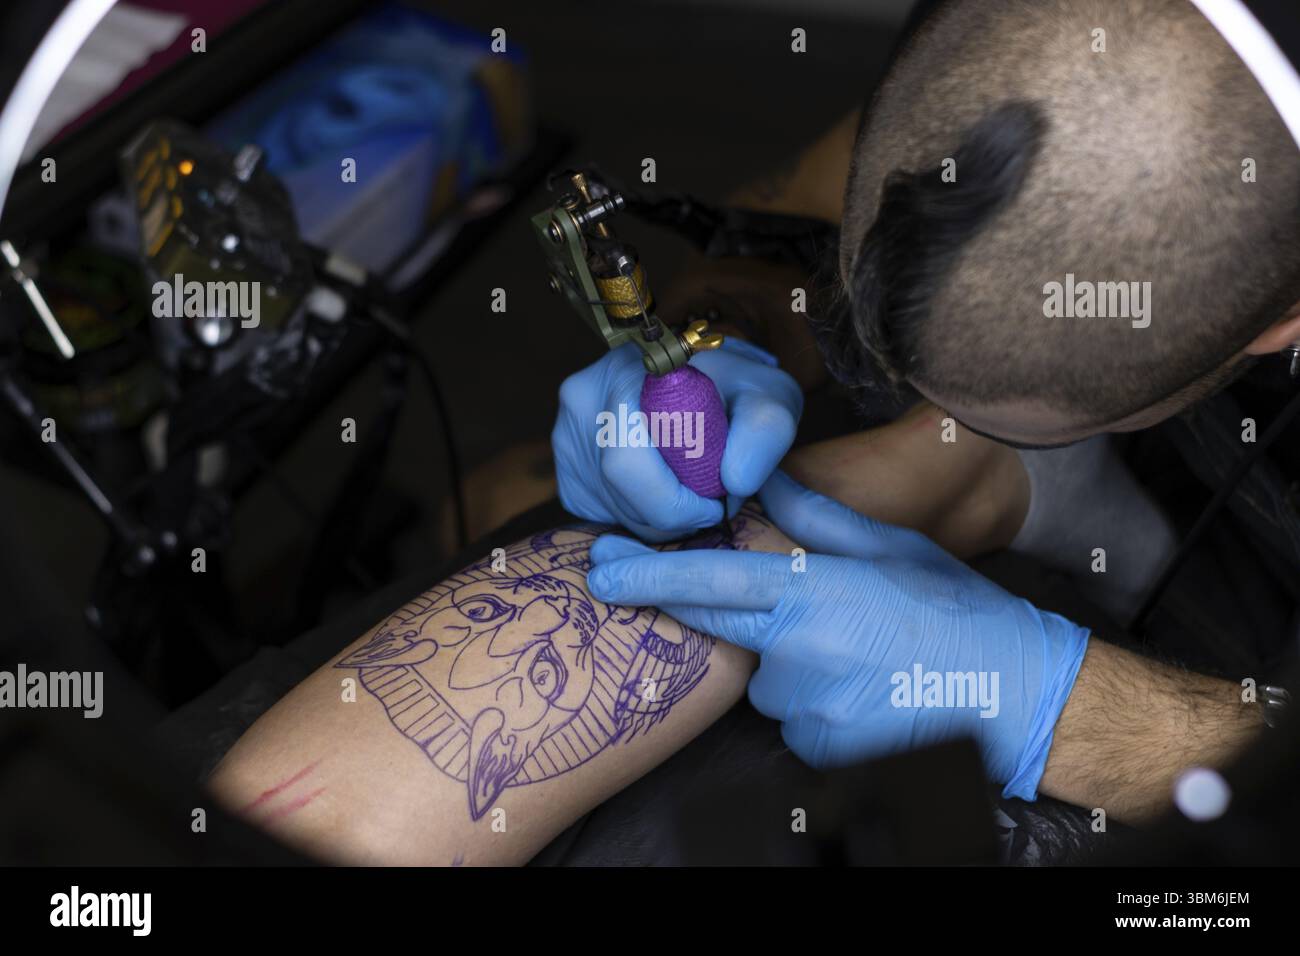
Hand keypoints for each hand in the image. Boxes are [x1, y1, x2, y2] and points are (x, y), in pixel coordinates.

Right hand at [552, 340, 801, 541]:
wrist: (708, 381)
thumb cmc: (738, 390)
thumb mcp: (768, 396)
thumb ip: (764, 431)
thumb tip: (736, 480)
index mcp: (626, 373)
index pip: (628, 464)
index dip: (676, 503)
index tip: (717, 502)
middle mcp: (583, 399)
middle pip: (617, 493)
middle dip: (673, 515)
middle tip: (710, 501)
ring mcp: (566, 433)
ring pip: (609, 509)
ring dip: (659, 518)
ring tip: (691, 488)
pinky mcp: (566, 467)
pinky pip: (601, 513)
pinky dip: (638, 516)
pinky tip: (664, 490)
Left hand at [586, 470, 1089, 798]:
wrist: (1014, 694)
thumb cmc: (954, 611)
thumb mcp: (888, 548)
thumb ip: (814, 518)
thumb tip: (766, 480)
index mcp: (810, 593)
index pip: (705, 581)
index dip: (643, 575)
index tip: (598, 566)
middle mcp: (795, 654)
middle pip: (730, 632)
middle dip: (752, 618)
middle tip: (829, 620)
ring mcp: (803, 711)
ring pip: (766, 679)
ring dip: (794, 664)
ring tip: (861, 656)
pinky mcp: (816, 753)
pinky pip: (792, 718)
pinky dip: (815, 702)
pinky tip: (864, 689)